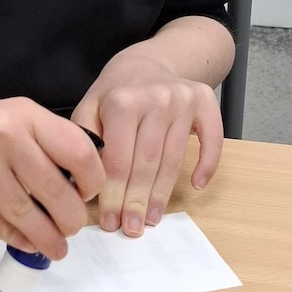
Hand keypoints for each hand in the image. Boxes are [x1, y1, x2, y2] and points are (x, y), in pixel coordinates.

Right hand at [0, 88, 105, 259]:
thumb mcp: (7, 119)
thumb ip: (40, 145)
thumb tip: (76, 189)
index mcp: (25, 114)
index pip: (79, 150)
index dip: (91, 180)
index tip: (88, 194)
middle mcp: (6, 135)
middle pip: (57, 189)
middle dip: (71, 219)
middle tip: (72, 228)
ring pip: (27, 213)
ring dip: (47, 237)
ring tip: (56, 247)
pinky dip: (17, 237)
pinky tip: (27, 241)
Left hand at [71, 47, 222, 236]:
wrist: (148, 63)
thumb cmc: (116, 93)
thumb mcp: (90, 107)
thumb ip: (84, 141)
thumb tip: (79, 185)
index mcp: (122, 101)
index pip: (118, 159)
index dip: (113, 195)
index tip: (110, 220)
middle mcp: (155, 99)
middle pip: (146, 163)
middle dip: (136, 201)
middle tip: (131, 228)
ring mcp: (183, 101)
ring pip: (174, 159)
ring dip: (162, 194)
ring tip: (151, 219)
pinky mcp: (205, 102)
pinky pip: (212, 139)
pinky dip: (207, 165)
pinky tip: (196, 185)